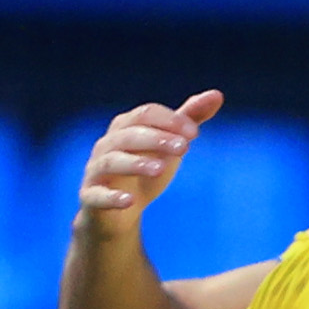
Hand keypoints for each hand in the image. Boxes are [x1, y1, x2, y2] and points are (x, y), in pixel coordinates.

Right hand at [79, 94, 221, 228]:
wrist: (116, 213)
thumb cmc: (144, 171)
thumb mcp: (169, 144)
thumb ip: (188, 120)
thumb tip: (217, 95)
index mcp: (126, 128)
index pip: (145, 114)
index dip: (169, 120)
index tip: (194, 132)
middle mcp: (107, 145)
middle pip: (128, 135)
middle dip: (156, 138)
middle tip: (184, 147)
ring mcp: (96, 171)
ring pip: (111, 161)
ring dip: (135, 163)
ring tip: (160, 169)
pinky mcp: (91, 197)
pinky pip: (97, 195)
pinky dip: (112, 197)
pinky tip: (130, 200)